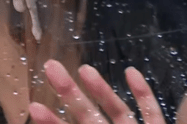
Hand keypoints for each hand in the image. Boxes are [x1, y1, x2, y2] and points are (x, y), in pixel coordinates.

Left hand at [29, 60, 165, 123]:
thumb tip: (41, 115)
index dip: (52, 121)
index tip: (34, 104)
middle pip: (88, 115)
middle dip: (69, 92)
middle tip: (50, 67)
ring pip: (117, 110)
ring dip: (102, 89)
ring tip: (84, 69)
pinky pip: (152, 112)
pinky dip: (144, 93)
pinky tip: (131, 71)